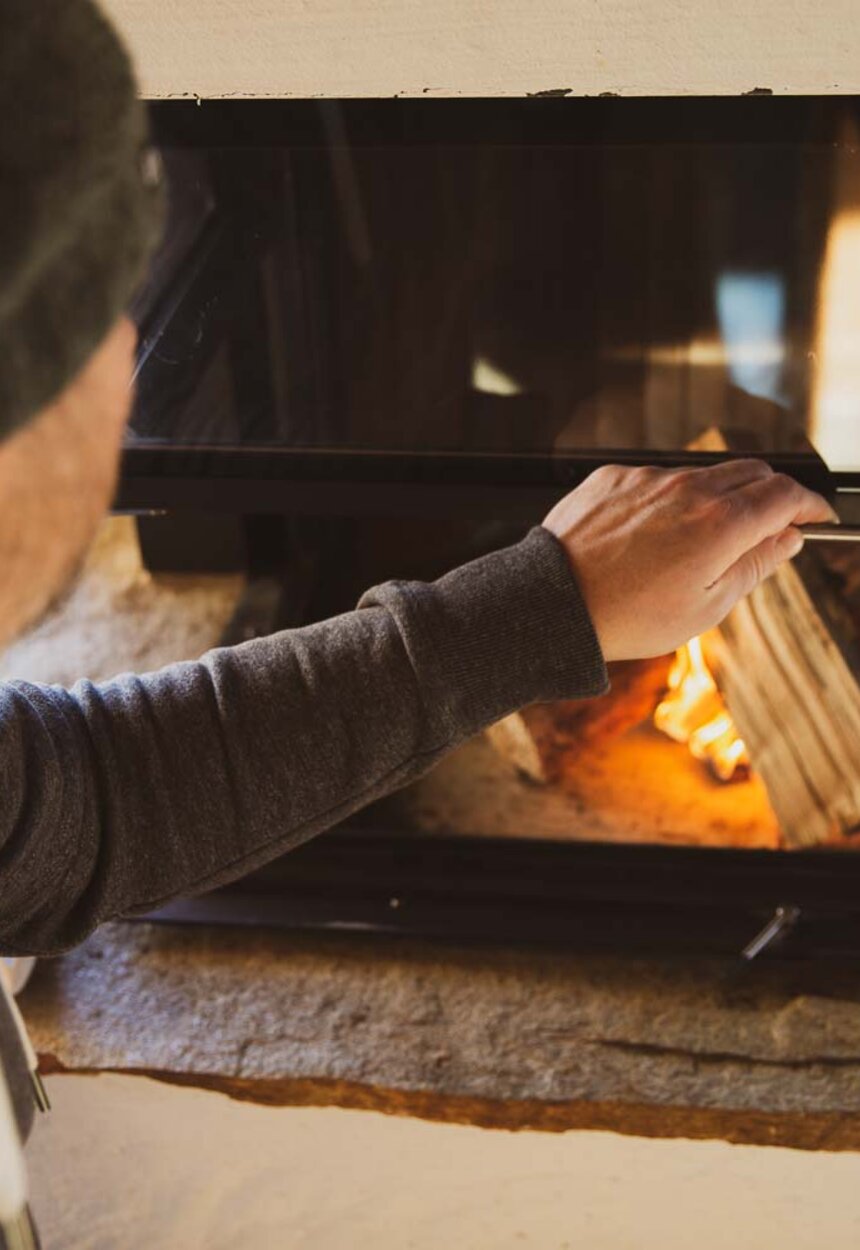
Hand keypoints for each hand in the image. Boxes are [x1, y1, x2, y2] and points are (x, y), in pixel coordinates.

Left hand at [542, 460, 836, 660]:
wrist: (554, 603)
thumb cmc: (629, 616)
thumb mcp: (708, 607)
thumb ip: (756, 564)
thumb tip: (789, 537)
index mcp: (721, 523)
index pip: (785, 494)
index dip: (810, 504)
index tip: (817, 516)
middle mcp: (688, 488)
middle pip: (752, 472)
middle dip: (771, 495)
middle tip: (771, 525)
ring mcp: (648, 478)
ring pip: (702, 475)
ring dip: (716, 498)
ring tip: (697, 544)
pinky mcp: (614, 476)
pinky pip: (654, 480)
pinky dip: (667, 501)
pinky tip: (649, 538)